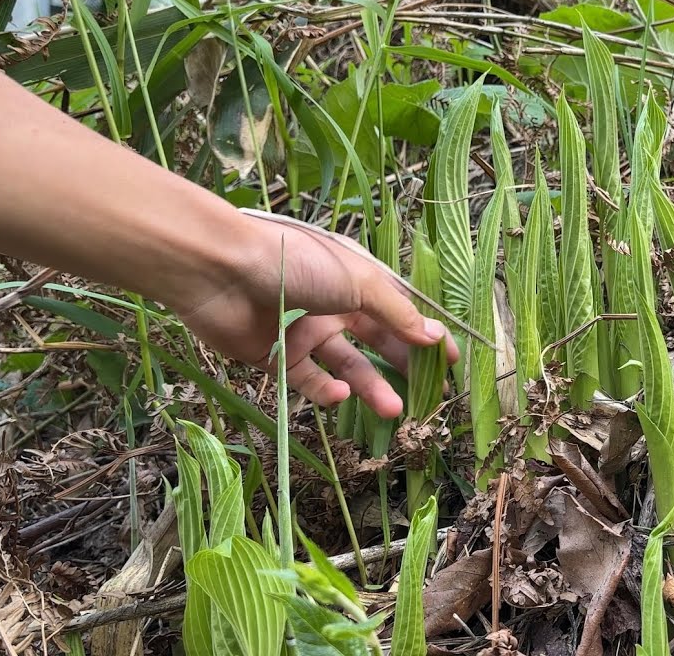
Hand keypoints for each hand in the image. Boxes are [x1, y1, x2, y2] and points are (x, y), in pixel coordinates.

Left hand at [170, 213, 458, 417]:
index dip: (426, 336)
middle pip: (376, 342)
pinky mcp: (276, 356)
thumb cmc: (296, 262)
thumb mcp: (359, 282)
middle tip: (427, 397)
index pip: (399, 312)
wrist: (223, 272)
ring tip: (395, 411)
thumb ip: (398, 314)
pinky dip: (326, 390)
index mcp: (355, 280)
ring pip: (347, 366)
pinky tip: (341, 394)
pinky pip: (308, 380)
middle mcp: (333, 305)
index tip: (450, 362)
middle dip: (403, 367)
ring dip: (371, 387)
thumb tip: (436, 336)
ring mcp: (304, 332)